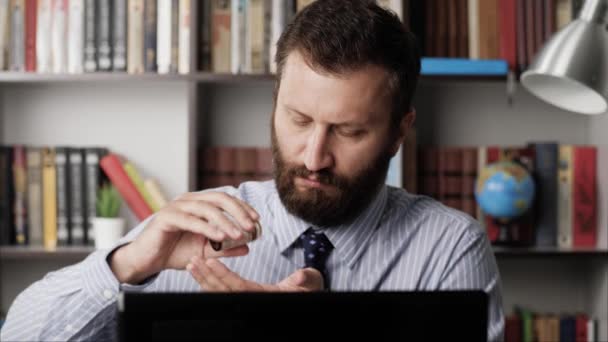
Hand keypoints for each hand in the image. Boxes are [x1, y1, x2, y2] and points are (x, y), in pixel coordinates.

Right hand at [110, 192, 259, 283]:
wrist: (147, 261)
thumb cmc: (174, 252)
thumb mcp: (205, 252)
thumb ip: (224, 248)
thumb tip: (248, 246)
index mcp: (198, 204)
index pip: (225, 199)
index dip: (242, 207)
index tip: (257, 220)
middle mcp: (188, 201)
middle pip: (219, 198)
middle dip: (238, 211)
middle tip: (252, 226)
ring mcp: (176, 207)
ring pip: (207, 208)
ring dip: (226, 221)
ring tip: (239, 234)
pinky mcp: (166, 217)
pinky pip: (192, 221)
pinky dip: (208, 228)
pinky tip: (221, 236)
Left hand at [187, 256, 324, 291]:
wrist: (308, 296)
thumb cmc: (308, 289)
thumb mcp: (310, 283)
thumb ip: (305, 280)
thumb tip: (302, 276)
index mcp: (263, 297)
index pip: (238, 287)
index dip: (223, 275)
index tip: (210, 261)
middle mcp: (251, 301)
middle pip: (223, 292)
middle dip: (206, 277)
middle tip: (192, 262)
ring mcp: (245, 301)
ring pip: (219, 293)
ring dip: (204, 279)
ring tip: (191, 264)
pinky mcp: (242, 297)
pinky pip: (222, 292)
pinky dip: (209, 282)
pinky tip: (200, 271)